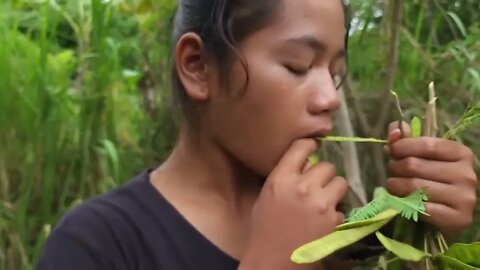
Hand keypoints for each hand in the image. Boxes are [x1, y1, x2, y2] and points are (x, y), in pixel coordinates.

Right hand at [238, 139, 347, 269]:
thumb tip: (306, 163)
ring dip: (334, 190)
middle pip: (327, 165)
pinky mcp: (333, 220)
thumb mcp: (267, 196)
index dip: (310, 146)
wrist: (272, 261)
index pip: (302, 147)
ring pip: (341, 182)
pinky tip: (324, 222)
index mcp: (280, 178)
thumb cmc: (264, 228)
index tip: (313, 149)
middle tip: (318, 186)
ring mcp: (320, 203)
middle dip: (323, 175)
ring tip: (325, 202)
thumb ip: (285, 176)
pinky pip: (342, 207)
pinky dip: (336, 213)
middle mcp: (302, 186)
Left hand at [385, 122, 477, 235]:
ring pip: (414, 187)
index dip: (401, 147)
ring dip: (395, 186)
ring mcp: (464, 197)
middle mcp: (466, 174)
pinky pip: (421, 208)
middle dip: (395, 167)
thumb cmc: (434, 178)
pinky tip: (403, 201)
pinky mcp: (458, 218)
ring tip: (393, 185)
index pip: (425, 145)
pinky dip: (406, 204)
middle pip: (414, 166)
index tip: (391, 151)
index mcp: (460, 153)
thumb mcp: (423, 155)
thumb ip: (407, 140)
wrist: (450, 212)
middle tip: (392, 172)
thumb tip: (394, 131)